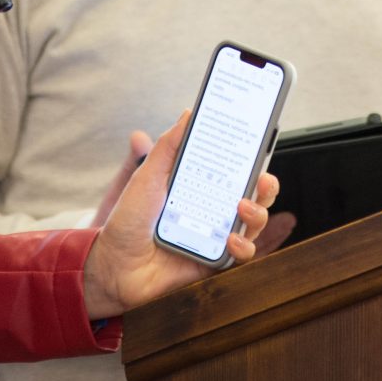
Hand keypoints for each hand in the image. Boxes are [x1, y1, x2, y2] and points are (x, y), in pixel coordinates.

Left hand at [81, 111, 277, 318]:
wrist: (114, 266)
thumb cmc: (128, 221)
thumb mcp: (147, 177)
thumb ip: (168, 146)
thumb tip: (189, 114)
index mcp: (200, 186)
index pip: (234, 168)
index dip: (251, 156)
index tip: (260, 141)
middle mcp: (213, 209)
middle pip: (254, 194)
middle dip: (267, 184)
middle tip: (263, 178)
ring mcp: (216, 236)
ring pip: (254, 222)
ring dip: (258, 213)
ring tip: (243, 206)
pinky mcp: (215, 261)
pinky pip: (241, 255)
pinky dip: (242, 246)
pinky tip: (231, 239)